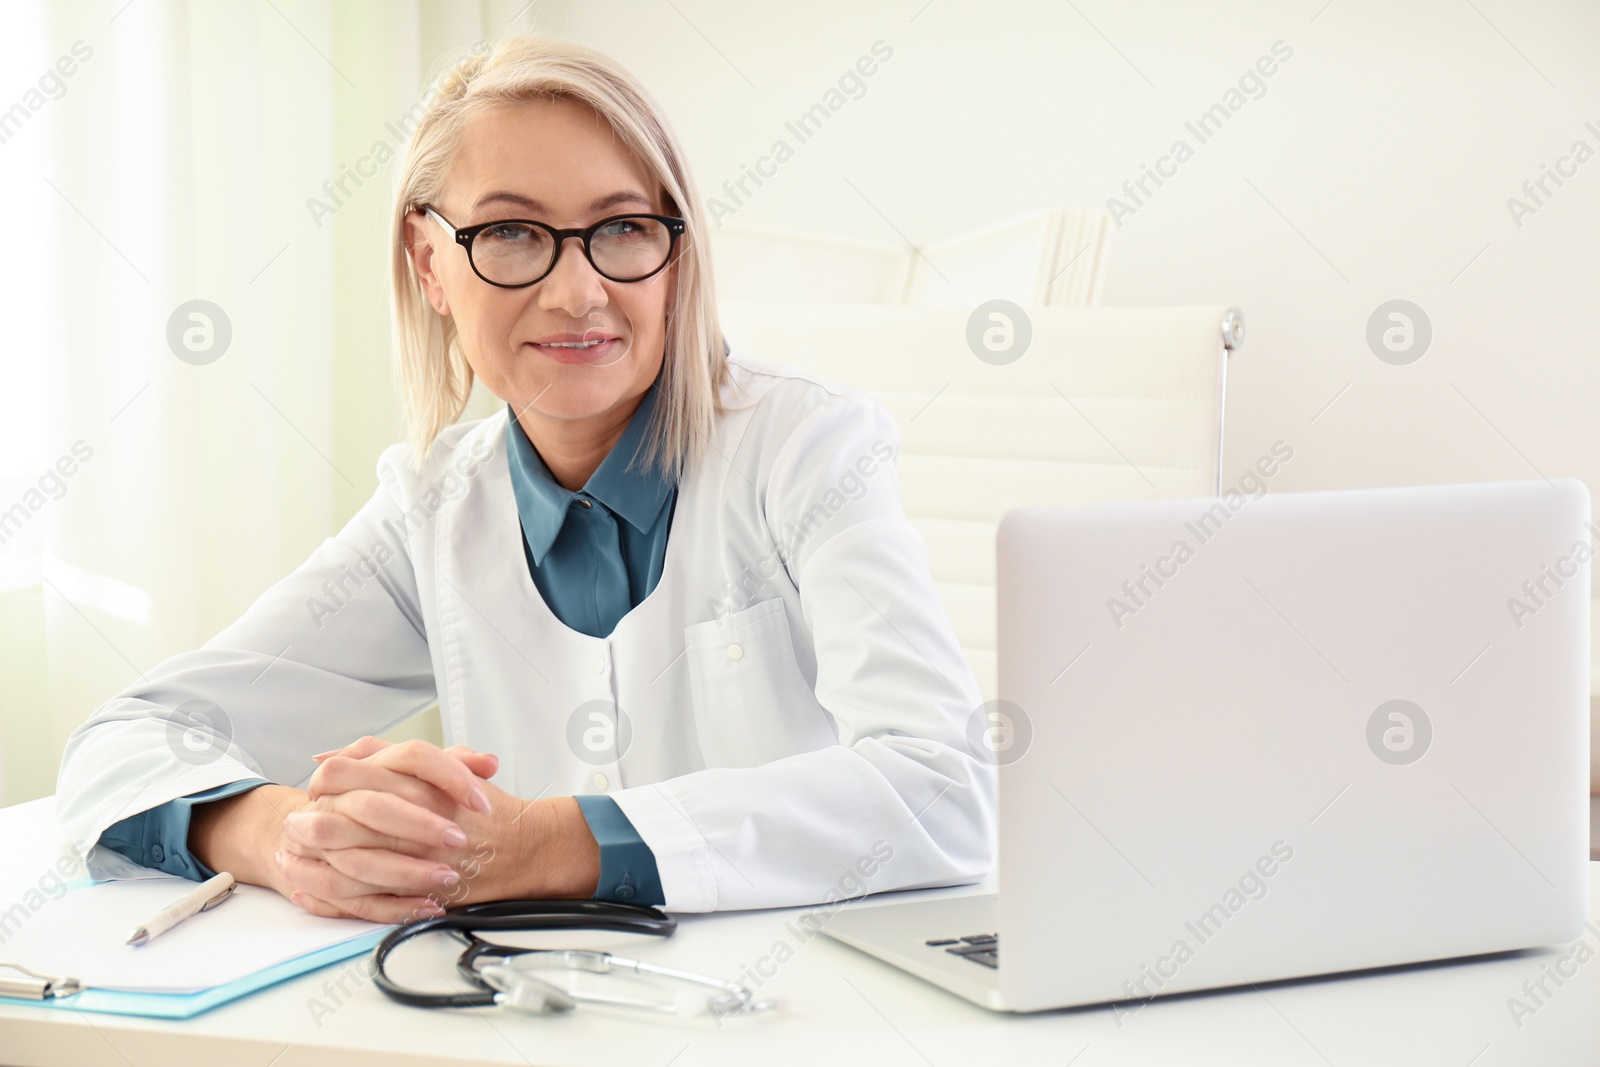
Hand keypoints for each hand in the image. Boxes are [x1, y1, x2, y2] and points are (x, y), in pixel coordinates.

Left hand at [278, 737, 599, 920]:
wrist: (525, 848)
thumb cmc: (483, 809)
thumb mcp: (441, 766)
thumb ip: (388, 755)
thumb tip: (333, 755)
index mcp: (418, 781)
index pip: (353, 772)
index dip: (327, 781)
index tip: (315, 787)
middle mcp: (415, 815)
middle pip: (344, 815)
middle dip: (311, 822)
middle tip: (292, 824)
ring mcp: (417, 855)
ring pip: (349, 857)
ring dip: (313, 858)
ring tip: (289, 856)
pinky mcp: (418, 889)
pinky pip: (365, 894)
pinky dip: (331, 893)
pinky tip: (308, 888)